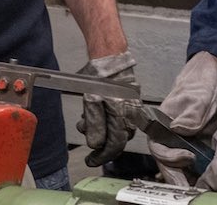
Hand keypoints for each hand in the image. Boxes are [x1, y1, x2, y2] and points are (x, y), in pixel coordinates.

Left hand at [74, 51, 138, 166]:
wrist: (109, 56)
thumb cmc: (100, 75)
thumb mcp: (91, 101)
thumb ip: (95, 126)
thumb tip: (96, 145)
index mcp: (124, 116)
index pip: (116, 145)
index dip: (102, 155)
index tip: (91, 160)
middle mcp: (131, 114)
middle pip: (117, 139)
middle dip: (99, 140)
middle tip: (85, 135)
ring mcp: (131, 107)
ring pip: (116, 128)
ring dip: (100, 129)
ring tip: (84, 121)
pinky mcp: (128, 101)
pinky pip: (118, 117)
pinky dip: (105, 119)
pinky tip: (93, 112)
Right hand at [148, 51, 216, 186]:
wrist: (215, 74)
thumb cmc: (203, 82)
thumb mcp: (201, 95)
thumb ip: (191, 112)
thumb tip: (178, 130)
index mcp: (163, 121)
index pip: (157, 146)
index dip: (170, 157)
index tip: (188, 157)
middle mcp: (169, 134)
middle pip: (166, 161)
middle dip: (176, 176)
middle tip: (188, 188)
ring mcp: (182, 141)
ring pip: (178, 165)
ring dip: (185, 178)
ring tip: (196, 190)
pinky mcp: (197, 145)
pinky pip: (192, 164)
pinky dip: (196, 174)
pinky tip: (204, 183)